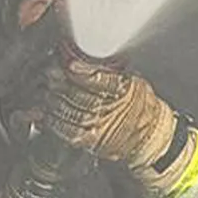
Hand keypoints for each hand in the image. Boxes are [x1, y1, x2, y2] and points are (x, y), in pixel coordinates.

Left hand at [43, 55, 172, 164]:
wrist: (150, 136)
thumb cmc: (140, 105)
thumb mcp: (134, 82)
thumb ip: (111, 71)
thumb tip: (82, 57)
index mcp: (127, 91)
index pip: (104, 80)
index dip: (85, 72)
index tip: (70, 64)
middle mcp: (115, 110)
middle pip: (83, 96)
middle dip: (63, 84)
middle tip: (49, 73)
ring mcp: (103, 127)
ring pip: (74, 113)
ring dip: (56, 101)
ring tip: (47, 90)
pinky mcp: (93, 141)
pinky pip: (71, 132)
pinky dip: (56, 123)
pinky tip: (48, 114)